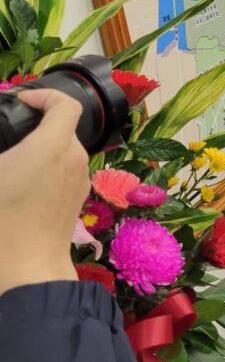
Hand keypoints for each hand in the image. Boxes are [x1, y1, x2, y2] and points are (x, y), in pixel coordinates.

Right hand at [0, 89, 88, 296]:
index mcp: (54, 145)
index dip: (44, 95)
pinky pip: (65, 172)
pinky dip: (47, 169)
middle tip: (10, 134)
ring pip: (63, 152)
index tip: (22, 101)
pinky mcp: (78, 199)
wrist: (27, 266)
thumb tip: (6, 156)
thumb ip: (1, 153)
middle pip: (62, 128)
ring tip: (12, 164)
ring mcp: (80, 179)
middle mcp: (75, 158)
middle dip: (36, 127)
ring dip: (41, 150)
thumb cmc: (2, 219)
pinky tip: (23, 186)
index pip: (65, 104)